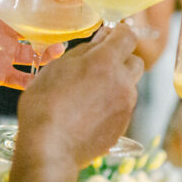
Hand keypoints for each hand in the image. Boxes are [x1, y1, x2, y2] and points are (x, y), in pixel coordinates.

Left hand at [0, 0, 62, 89]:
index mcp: (0, 15)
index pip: (26, 14)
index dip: (43, 14)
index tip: (60, 11)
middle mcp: (5, 35)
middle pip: (35, 37)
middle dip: (51, 38)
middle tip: (64, 38)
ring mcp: (2, 55)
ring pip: (31, 58)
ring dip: (46, 58)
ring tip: (56, 53)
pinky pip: (17, 79)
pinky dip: (30, 81)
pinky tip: (42, 79)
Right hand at [16, 24, 144, 166]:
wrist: (51, 148)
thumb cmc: (46, 105)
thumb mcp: (57, 68)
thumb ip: (83, 52)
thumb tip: (100, 41)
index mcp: (106, 62)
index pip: (128, 36)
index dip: (118, 33)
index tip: (107, 37)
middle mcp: (122, 82)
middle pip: (135, 61)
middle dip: (121, 59)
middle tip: (98, 66)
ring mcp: (126, 106)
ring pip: (129, 85)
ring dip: (116, 83)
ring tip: (89, 93)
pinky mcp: (123, 125)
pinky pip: (123, 106)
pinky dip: (112, 104)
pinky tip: (90, 112)